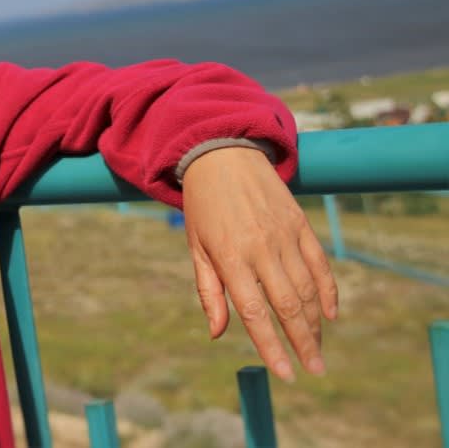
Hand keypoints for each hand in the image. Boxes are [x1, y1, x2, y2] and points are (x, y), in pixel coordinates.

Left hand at [181, 146, 338, 381]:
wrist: (222, 154)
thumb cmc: (203, 206)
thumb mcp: (196, 247)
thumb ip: (208, 291)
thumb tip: (216, 333)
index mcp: (230, 256)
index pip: (255, 312)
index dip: (271, 347)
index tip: (285, 374)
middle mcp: (260, 247)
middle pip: (289, 306)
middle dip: (303, 343)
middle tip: (314, 371)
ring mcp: (284, 234)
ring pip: (307, 288)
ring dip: (316, 323)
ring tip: (317, 349)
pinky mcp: (300, 223)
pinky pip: (319, 264)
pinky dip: (328, 291)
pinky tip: (331, 315)